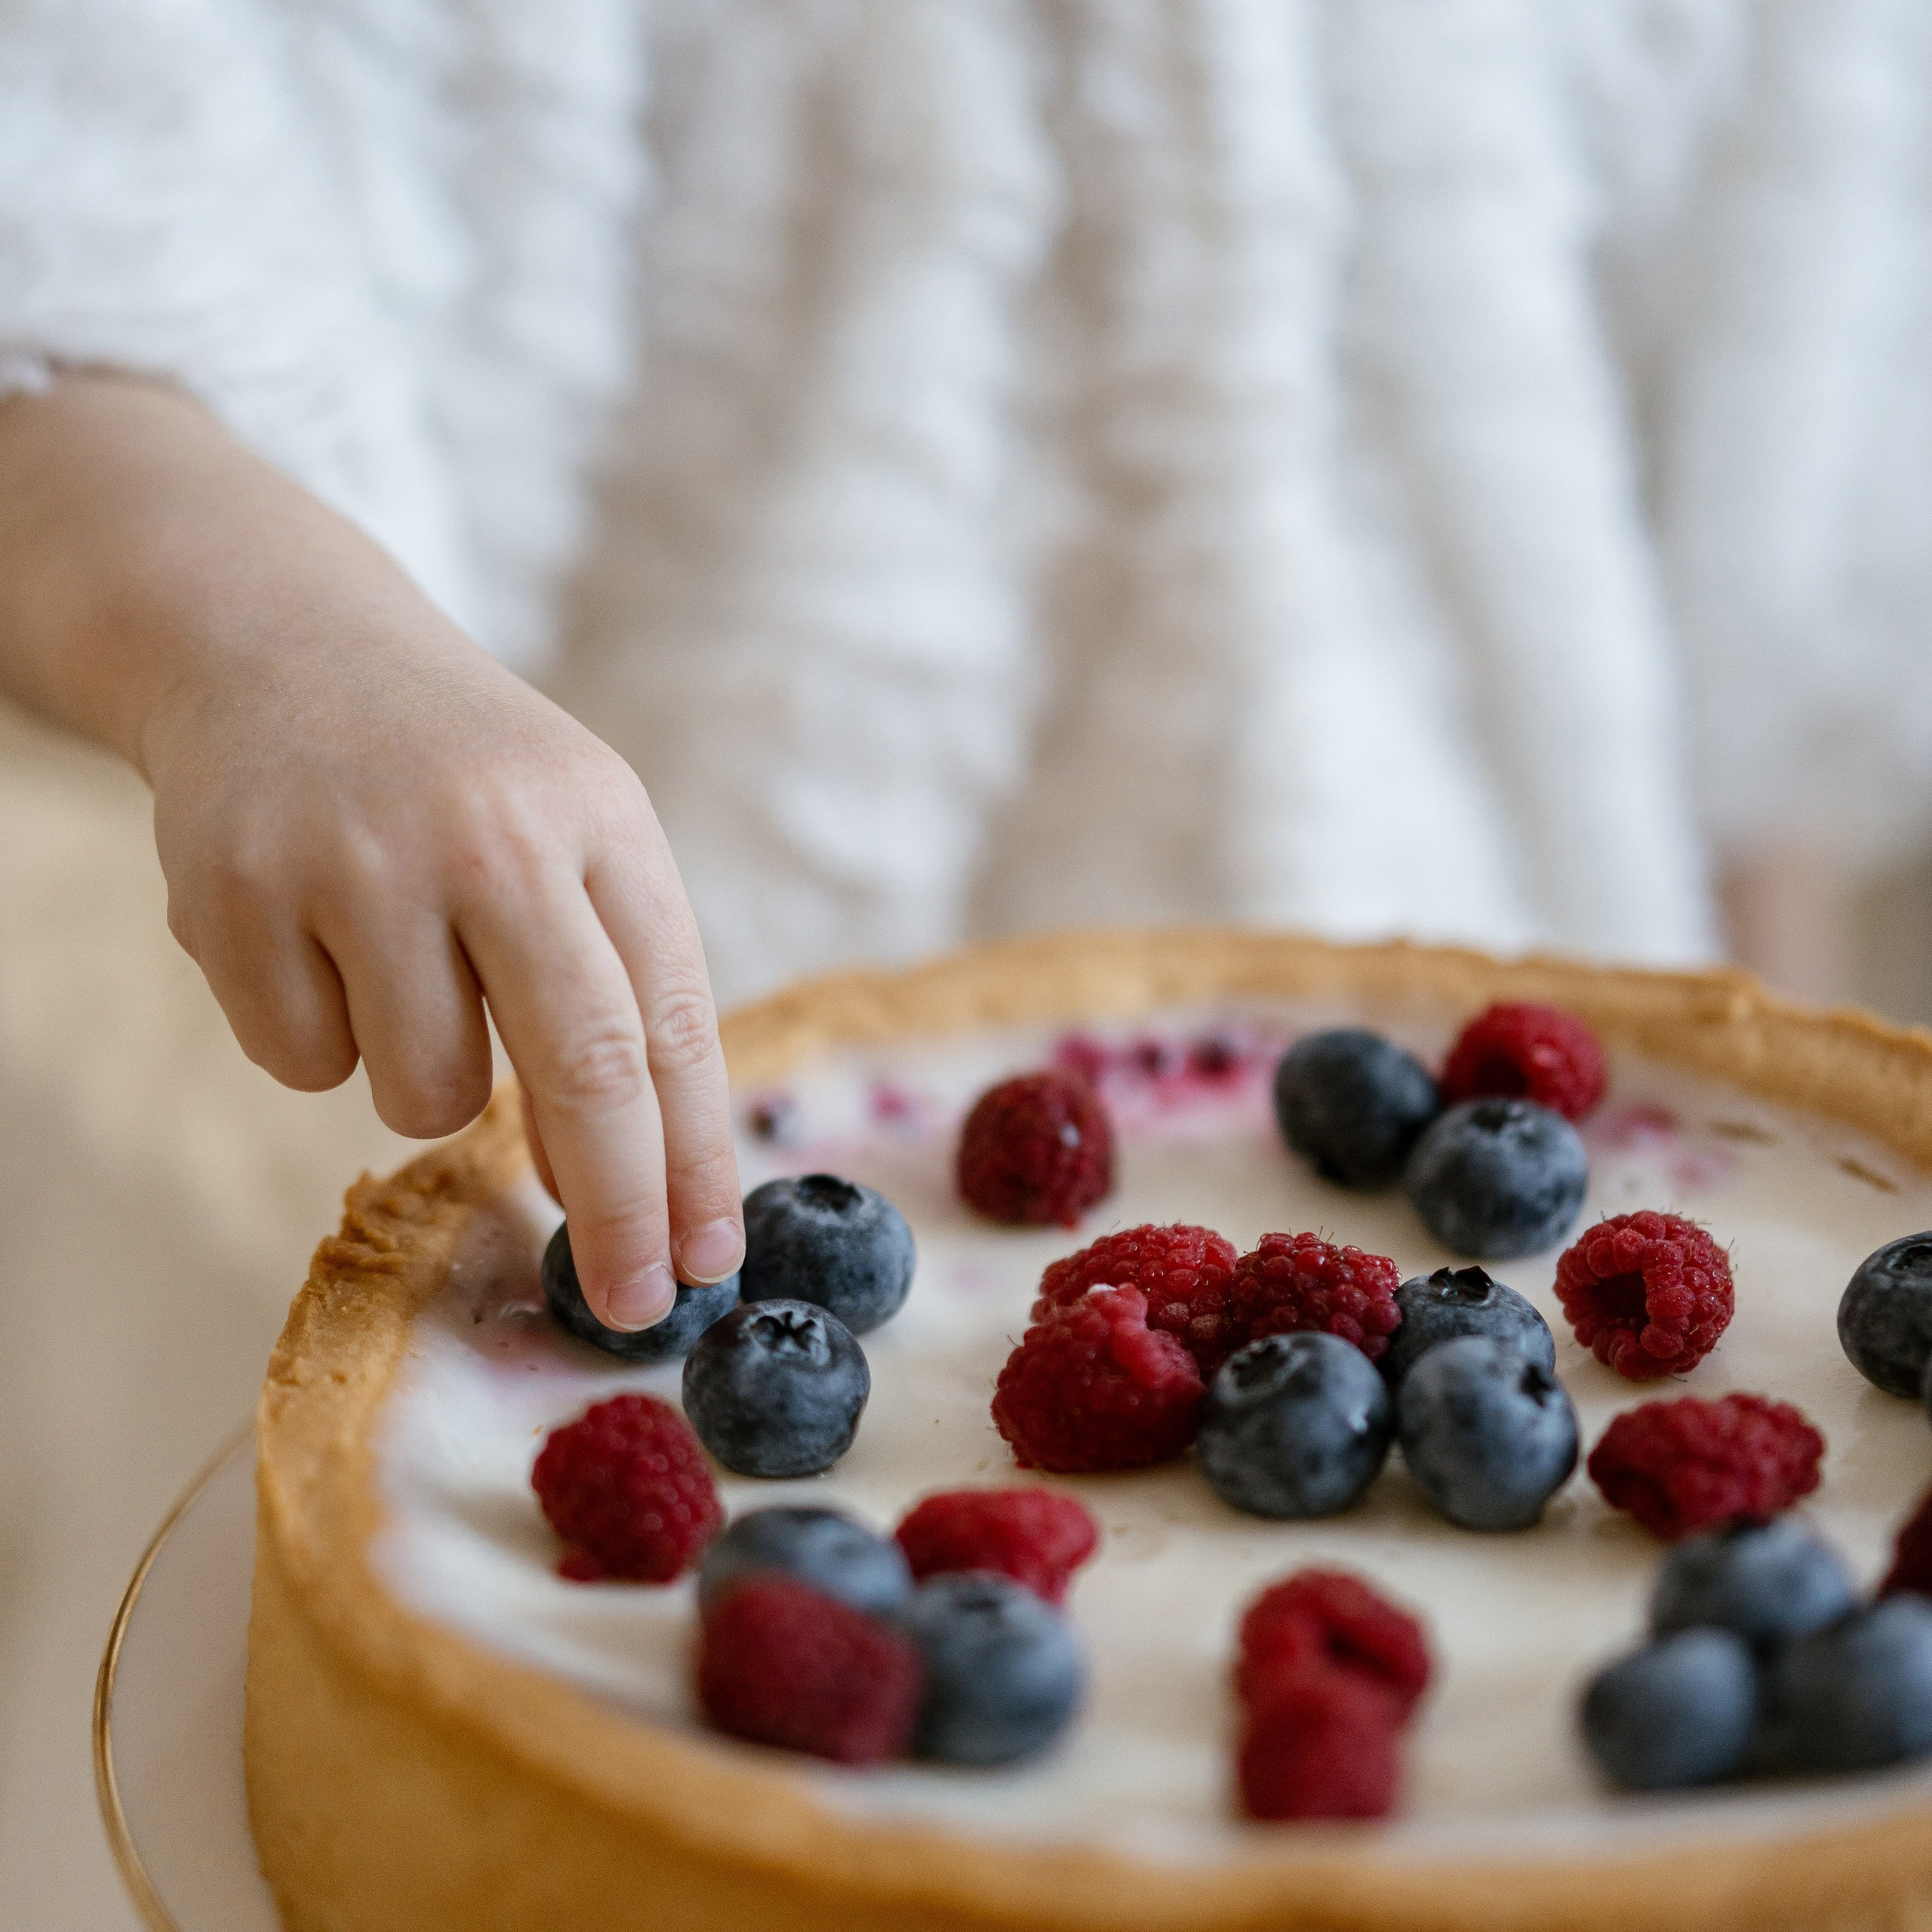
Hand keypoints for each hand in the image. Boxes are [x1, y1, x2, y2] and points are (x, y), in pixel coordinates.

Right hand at [0, 376, 741, 1324]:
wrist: (275, 641)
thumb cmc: (460, 779)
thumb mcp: (570, 834)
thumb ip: (616, 989)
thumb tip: (638, 1190)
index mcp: (598, 820)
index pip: (672, 1023)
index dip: (695, 1162)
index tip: (709, 1266)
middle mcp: (491, 835)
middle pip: (585, 1073)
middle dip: (618, 1212)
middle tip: (631, 1306)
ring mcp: (357, 861)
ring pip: (426, 1094)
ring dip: (427, 1079)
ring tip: (400, 967)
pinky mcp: (237, 894)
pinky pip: (304, 1066)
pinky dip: (315, 1035)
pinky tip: (310, 938)